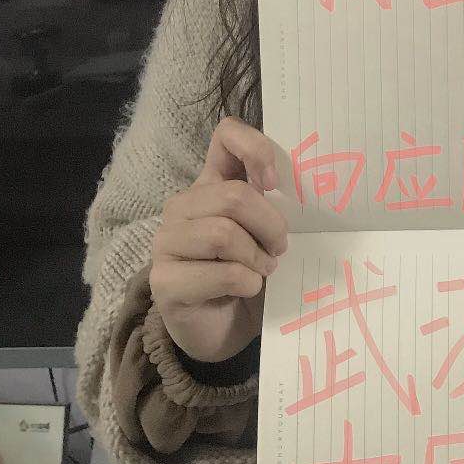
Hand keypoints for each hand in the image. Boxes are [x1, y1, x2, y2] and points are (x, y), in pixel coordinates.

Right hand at [151, 116, 287, 362]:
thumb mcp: (264, 233)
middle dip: (269, 225)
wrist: (222, 329)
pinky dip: (246, 283)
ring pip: (223, 234)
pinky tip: (246, 289)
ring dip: (256, 258)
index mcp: (211, 184)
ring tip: (262, 271)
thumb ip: (272, 205)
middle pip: (233, 196)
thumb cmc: (248, 274)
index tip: (274, 182)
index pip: (226, 135)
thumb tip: (300, 189)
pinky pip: (220, 273)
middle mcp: (183, 206)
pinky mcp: (163, 281)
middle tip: (279, 250)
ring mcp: (167, 242)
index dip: (255, 148)